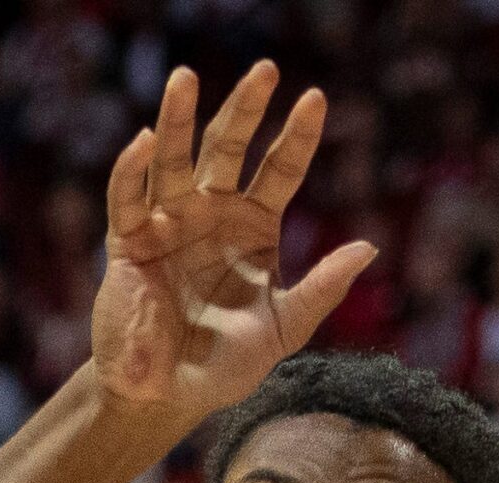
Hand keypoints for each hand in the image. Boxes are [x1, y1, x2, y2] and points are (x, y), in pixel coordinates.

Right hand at [92, 62, 376, 414]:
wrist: (165, 396)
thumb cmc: (225, 365)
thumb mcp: (284, 329)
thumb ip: (322, 290)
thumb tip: (369, 247)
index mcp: (254, 228)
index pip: (280, 169)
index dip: (297, 136)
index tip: (315, 99)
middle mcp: (211, 215)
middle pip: (228, 149)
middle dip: (245, 109)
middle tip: (264, 70)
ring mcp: (169, 224)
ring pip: (174, 160)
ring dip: (177, 119)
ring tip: (185, 77)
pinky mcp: (129, 244)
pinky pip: (128, 198)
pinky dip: (132, 169)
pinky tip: (143, 140)